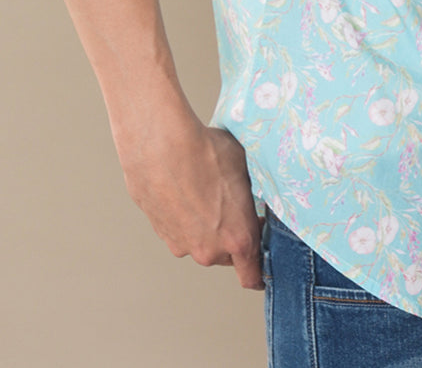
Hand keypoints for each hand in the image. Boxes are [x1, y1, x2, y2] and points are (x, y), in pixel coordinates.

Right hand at [118, 118, 263, 289]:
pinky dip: (183, 217)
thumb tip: (254, 192)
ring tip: (202, 191)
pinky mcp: (161, 233)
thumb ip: (251, 194)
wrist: (161, 145)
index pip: (252, 276)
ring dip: (204, 227)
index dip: (259, 267)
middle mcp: (209, 250)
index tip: (260, 254)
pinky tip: (183, 190)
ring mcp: (182, 244)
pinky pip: (179, 231)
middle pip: (226, 254)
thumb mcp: (245, 169)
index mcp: (238, 238)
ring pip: (201, 242)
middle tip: (230, 205)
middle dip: (230, 236)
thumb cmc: (206, 153)